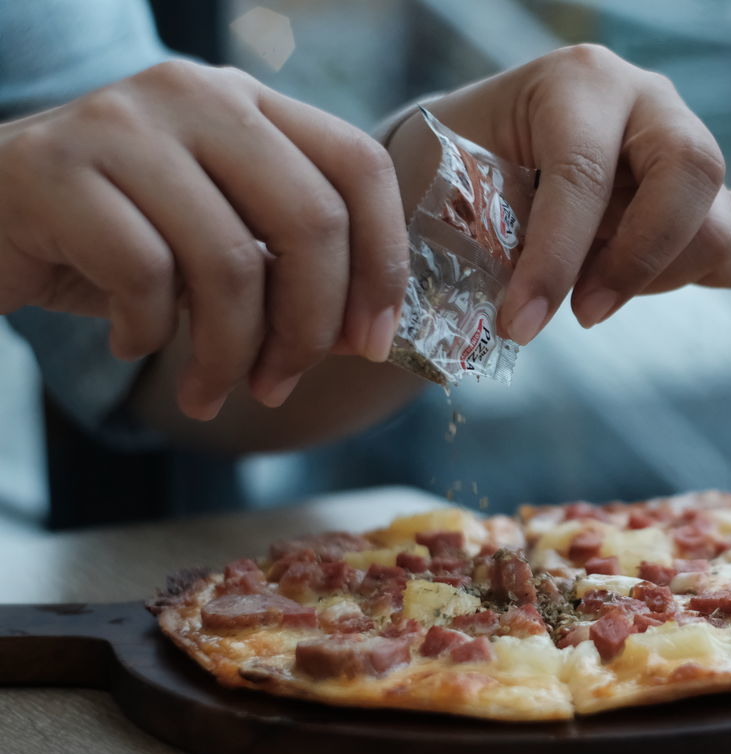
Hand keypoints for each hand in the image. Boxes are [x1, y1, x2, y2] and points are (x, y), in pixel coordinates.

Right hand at [0, 60, 408, 419]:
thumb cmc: (121, 236)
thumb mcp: (221, 235)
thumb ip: (290, 264)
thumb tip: (365, 337)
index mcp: (252, 105)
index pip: (360, 167)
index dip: (383, 264)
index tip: (373, 343)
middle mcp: (197, 97)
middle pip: (310, 219)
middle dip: (311, 327)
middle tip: (281, 383)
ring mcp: (123, 124)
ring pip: (231, 261)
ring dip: (231, 354)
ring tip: (213, 389)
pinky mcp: (55, 171)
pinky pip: (145, 277)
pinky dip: (149, 334)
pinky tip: (131, 341)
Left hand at [393, 44, 730, 344]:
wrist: (485, 154)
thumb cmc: (460, 169)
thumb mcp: (454, 184)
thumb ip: (485, 228)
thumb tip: (524, 308)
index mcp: (578, 82)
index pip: (584, 172)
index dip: (555, 259)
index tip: (521, 324)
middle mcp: (647, 101)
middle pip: (690, 173)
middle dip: (637, 261)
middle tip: (584, 314)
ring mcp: (689, 143)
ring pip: (715, 223)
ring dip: (655, 278)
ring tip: (590, 288)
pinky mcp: (713, 190)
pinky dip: (712, 270)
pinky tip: (650, 281)